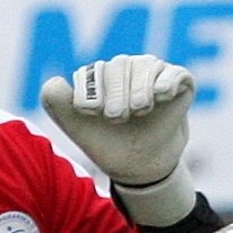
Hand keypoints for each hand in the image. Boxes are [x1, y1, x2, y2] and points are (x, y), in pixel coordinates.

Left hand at [41, 54, 193, 185]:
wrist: (140, 167)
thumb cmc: (108, 144)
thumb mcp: (78, 128)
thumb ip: (57, 104)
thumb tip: (54, 81)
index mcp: (99, 76)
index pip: (92, 73)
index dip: (91, 93)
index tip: (92, 115)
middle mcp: (126, 68)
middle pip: (118, 66)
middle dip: (116, 94)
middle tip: (116, 119)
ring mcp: (152, 73)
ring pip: (145, 66)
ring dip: (139, 90)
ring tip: (139, 111)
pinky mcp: (179, 81)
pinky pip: (174, 73)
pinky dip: (167, 82)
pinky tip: (162, 95)